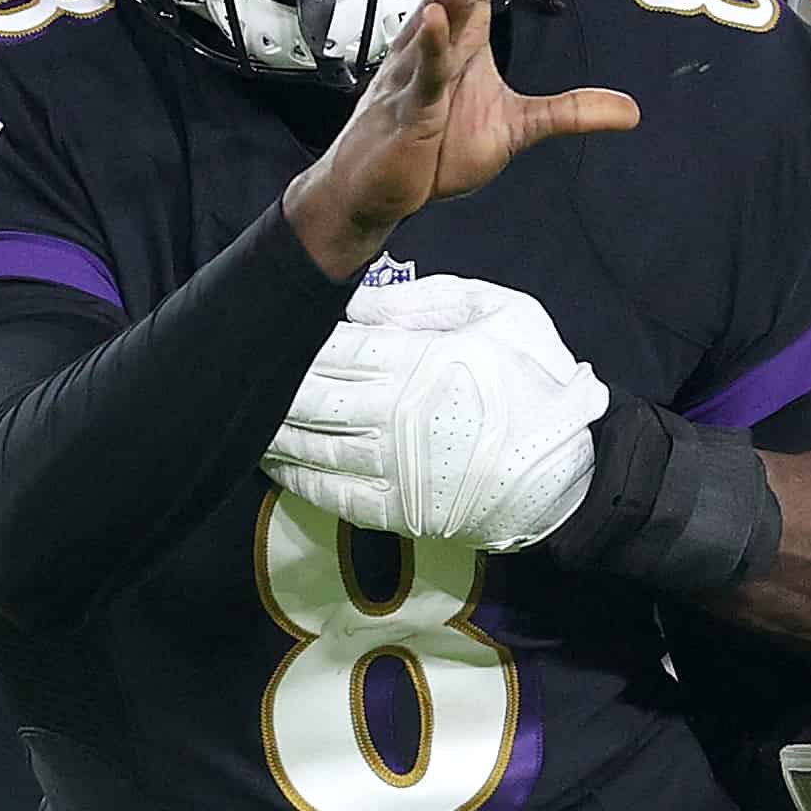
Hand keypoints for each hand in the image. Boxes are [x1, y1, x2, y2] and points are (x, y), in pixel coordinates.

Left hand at [260, 276, 610, 549]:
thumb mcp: (498, 312)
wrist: (568, 469)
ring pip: (313, 445)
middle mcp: (398, 415)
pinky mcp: (398, 509)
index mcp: (422, 361)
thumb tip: (356, 301)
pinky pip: (331, 493)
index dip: (302, 340)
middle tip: (243, 371)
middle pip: (314, 396)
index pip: (337, 349)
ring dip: (274, 432)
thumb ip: (424, 301)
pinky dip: (296, 477)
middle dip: (276, 384)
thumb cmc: (536, 379)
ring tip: (247, 418)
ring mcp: (395, 467)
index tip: (279, 328)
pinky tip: (276, 464)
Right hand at [285, 0, 640, 276]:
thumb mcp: (517, 129)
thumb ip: (570, 112)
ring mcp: (425, 65)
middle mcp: (444, 33)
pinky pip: (427, 71)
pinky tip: (439, 15)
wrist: (379, 191)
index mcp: (466, 28)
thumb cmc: (433, 150)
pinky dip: (434, 44)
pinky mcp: (414, 106)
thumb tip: (631, 111)